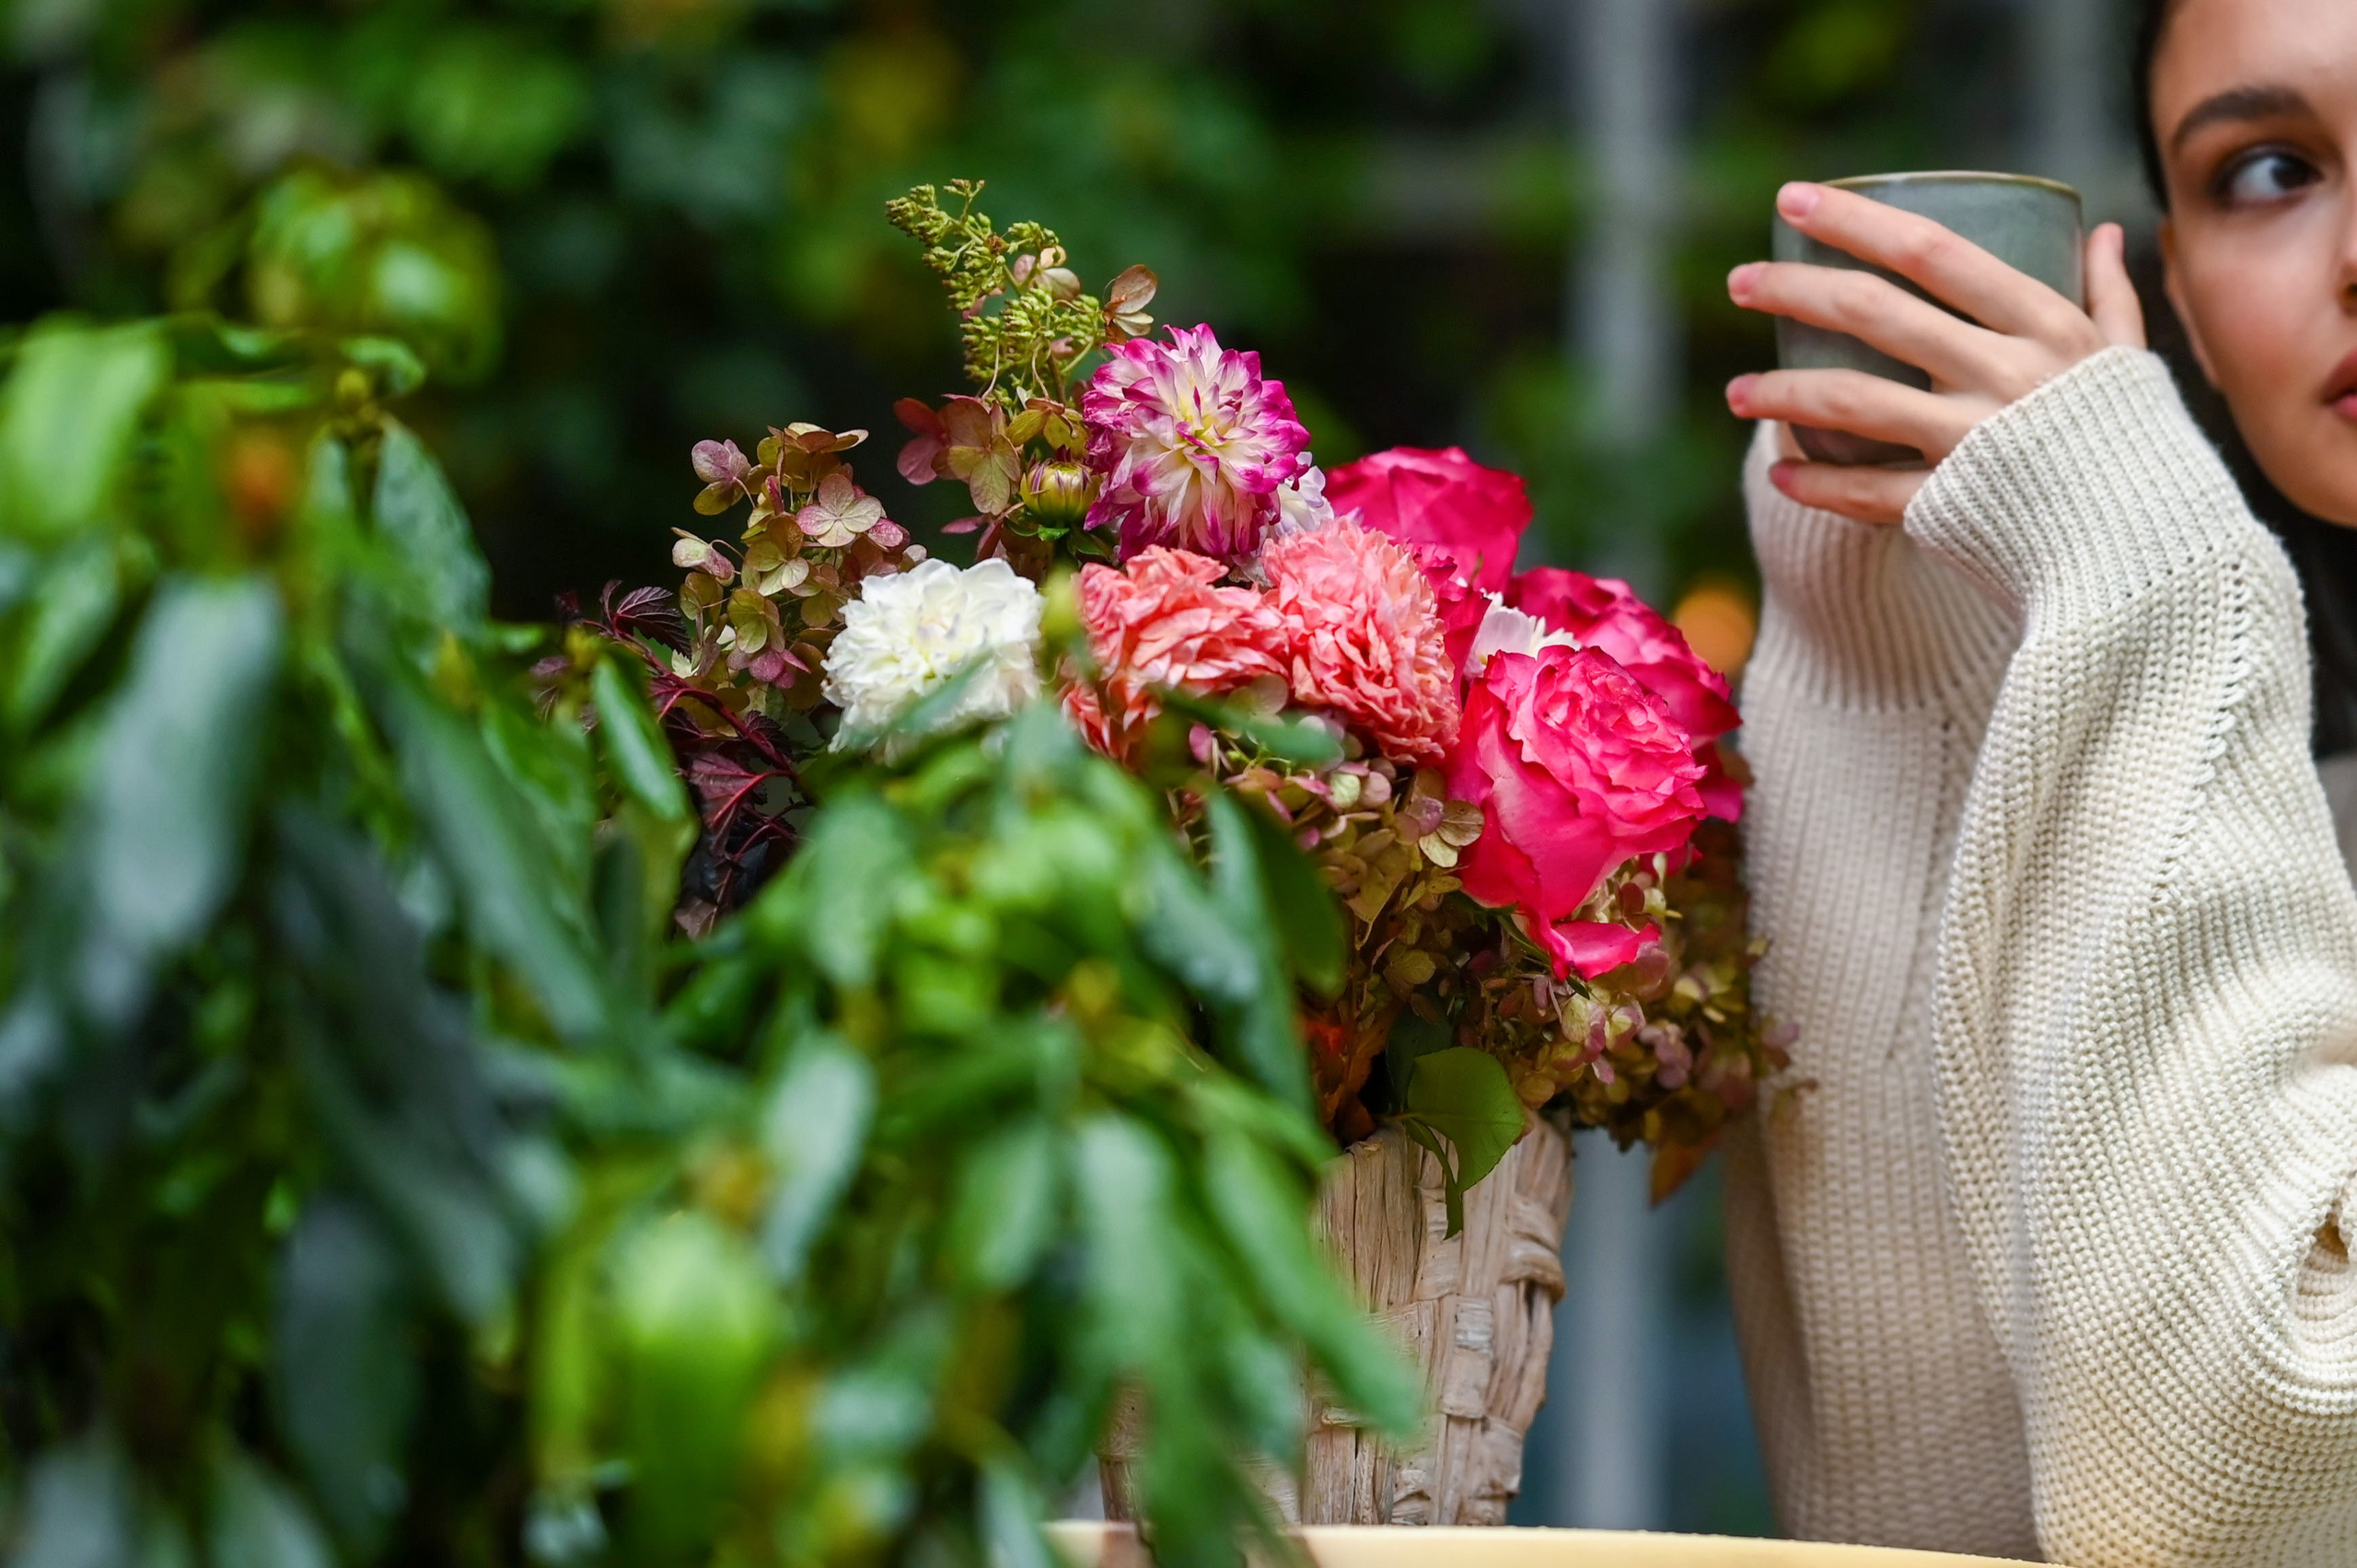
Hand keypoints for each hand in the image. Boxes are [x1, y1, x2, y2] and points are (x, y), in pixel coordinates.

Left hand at [1725, 182, 2147, 525]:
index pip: (1931, 251)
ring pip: (1852, 402)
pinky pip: (1864, 492)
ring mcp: (1973, 440)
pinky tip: (1780, 470)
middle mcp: (2003, 373)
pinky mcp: (1952, 505)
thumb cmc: (2134, 447)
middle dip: (1795, 289)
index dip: (1855, 220)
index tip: (1792, 199)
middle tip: (1740, 281)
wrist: (2149, 551)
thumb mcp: (2129, 359)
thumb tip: (2106, 230)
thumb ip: (2109, 295)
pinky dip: (1816, 482)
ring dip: (1780, 394)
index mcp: (2041, 325)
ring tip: (1734, 392)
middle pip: (1875, 312)